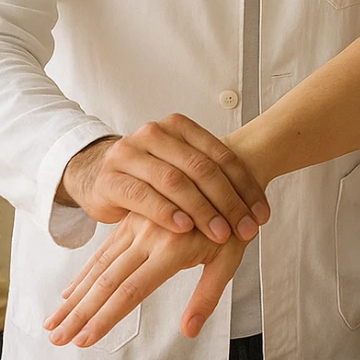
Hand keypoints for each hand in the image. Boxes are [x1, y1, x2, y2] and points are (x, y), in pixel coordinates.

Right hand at [43, 212, 248, 346]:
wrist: (226, 173)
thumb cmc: (233, 223)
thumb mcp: (229, 259)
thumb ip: (207, 296)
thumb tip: (188, 331)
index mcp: (171, 248)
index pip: (130, 291)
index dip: (105, 318)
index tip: (84, 341)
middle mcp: (147, 236)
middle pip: (106, 281)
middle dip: (79, 313)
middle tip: (56, 339)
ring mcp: (136, 227)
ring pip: (98, 266)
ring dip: (74, 297)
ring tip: (53, 323)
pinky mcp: (131, 222)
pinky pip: (103, 252)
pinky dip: (84, 275)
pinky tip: (68, 293)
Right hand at [56, 115, 269, 241]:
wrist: (98, 174)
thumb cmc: (150, 176)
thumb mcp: (182, 169)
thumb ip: (214, 179)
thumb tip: (258, 209)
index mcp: (178, 126)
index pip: (221, 156)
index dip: (245, 186)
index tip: (262, 215)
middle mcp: (154, 134)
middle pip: (200, 168)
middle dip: (228, 201)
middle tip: (245, 229)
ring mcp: (129, 154)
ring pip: (173, 180)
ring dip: (201, 209)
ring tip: (221, 233)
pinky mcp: (110, 179)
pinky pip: (142, 196)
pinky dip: (166, 212)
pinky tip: (183, 228)